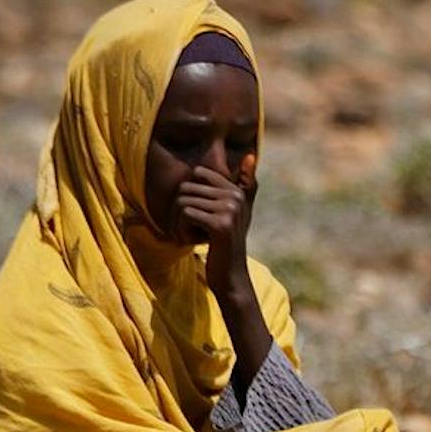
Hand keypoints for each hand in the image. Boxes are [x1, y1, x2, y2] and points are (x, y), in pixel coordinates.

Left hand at [178, 154, 258, 304]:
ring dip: (180, 223)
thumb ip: (242, 185)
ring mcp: (230, 210)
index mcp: (237, 190)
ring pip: (183, 201)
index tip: (199, 216)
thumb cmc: (226, 245)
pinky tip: (193, 242)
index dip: (190, 195)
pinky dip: (182, 231)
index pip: (197, 174)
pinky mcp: (221, 225)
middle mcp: (236, 197)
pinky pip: (185, 214)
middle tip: (192, 229)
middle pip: (187, 187)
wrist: (230, 277)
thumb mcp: (235, 212)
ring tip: (192, 236)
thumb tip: (250, 154)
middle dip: (181, 211)